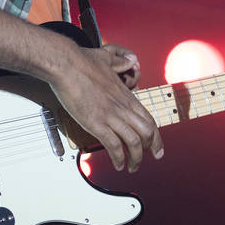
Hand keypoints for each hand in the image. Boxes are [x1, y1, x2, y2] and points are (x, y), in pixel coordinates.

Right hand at [49, 42, 163, 171]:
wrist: (66, 64)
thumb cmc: (83, 60)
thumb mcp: (108, 57)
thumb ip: (121, 60)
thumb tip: (129, 59)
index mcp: (126, 95)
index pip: (149, 119)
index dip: (156, 136)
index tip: (157, 147)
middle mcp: (122, 107)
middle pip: (146, 132)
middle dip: (151, 148)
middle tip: (151, 158)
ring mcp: (110, 116)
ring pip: (133, 142)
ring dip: (135, 158)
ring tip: (132, 167)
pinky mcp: (96, 123)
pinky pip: (113, 145)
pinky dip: (118, 158)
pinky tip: (118, 164)